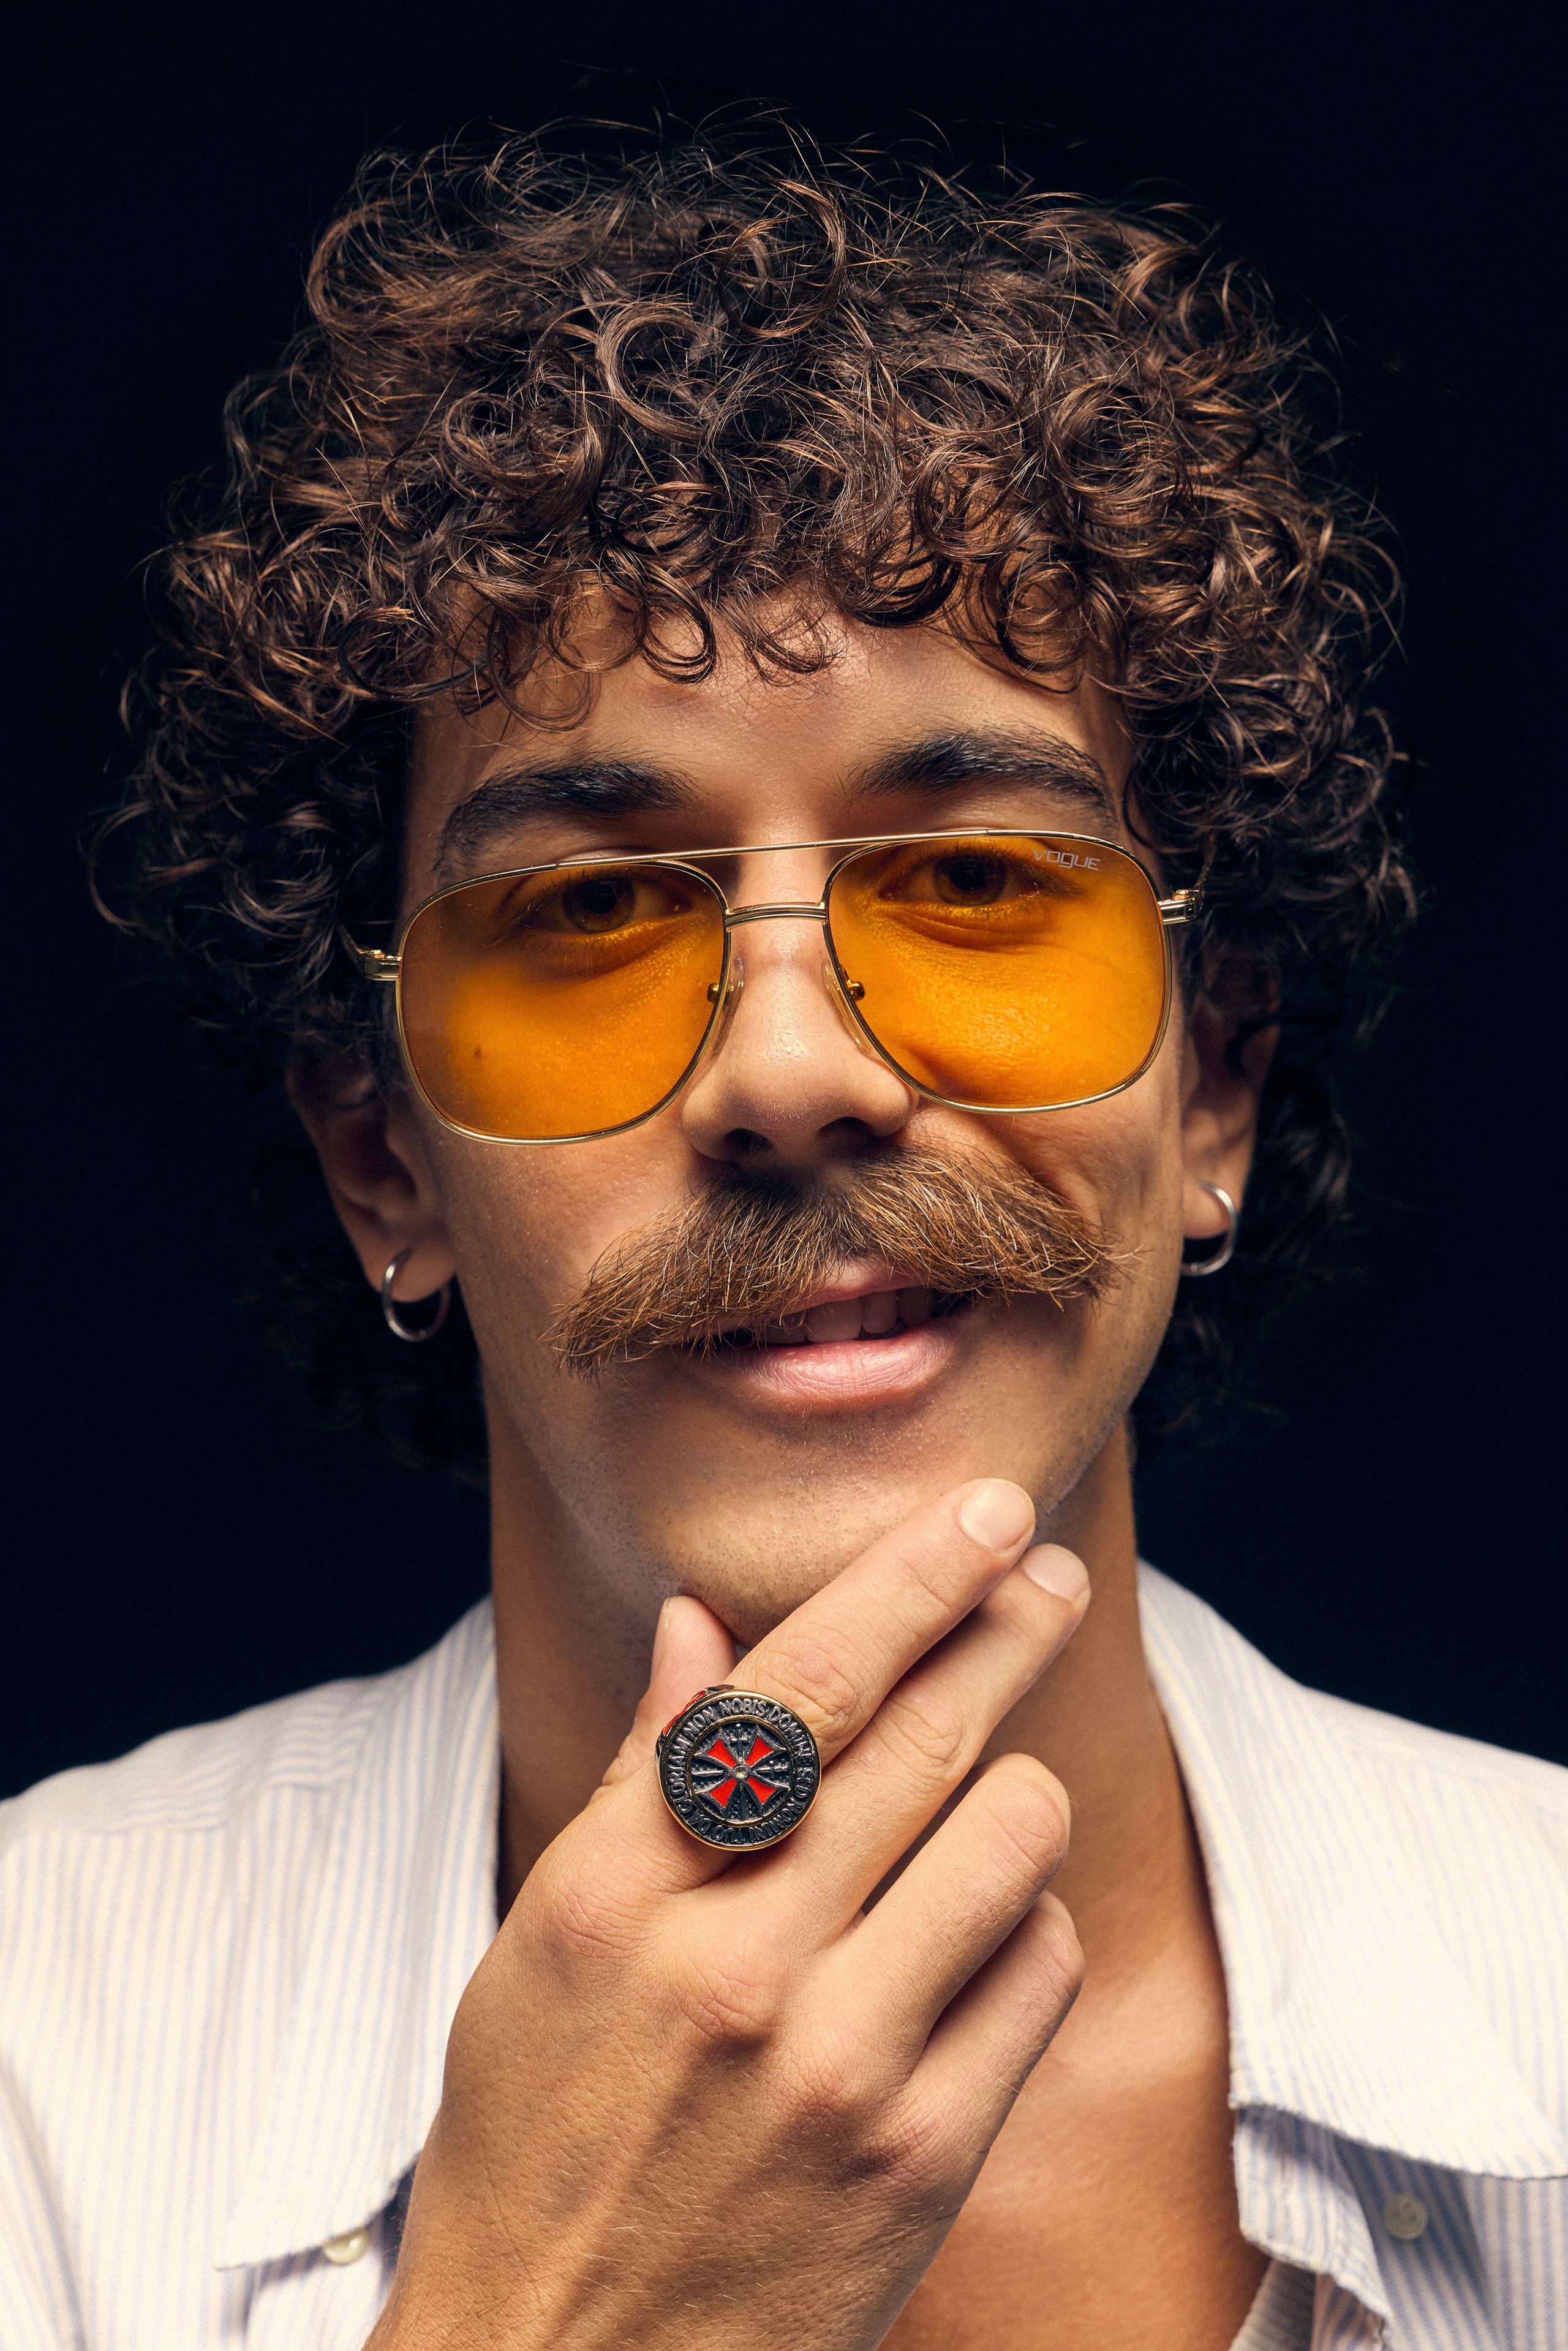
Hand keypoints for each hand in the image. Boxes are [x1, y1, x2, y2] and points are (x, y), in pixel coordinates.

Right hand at [368, 1480, 1089, 2350]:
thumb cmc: (540, 2140)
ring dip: (1012, 1789)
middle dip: (1002, 1626)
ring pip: (1007, 1837)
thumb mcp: (543, 1947)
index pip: (792, 1686)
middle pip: (917, 1736)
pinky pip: (1040, 1969)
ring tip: (987, 1794)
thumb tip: (704, 1628)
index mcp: (617, 1895)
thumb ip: (638, 1780)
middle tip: (1044, 1571)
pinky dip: (1027, 1927)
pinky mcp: (924, 2154)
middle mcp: (731, 1965)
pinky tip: (981, 1934)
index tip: (980, 1511)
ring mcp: (836, 2064)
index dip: (906, 1578)